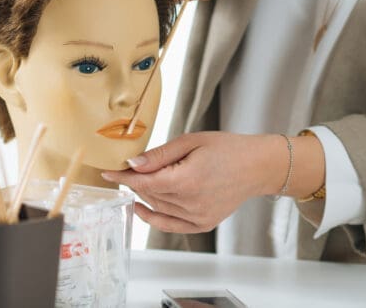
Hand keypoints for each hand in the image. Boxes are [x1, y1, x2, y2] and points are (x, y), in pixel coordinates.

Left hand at [101, 132, 286, 233]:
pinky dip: (154, 217)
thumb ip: (159, 155)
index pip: (144, 182)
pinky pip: (170, 224)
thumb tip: (133, 164)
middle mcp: (191, 203)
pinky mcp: (203, 224)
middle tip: (127, 169)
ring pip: (157, 208)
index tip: (108, 172)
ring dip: (144, 195)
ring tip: (139, 181)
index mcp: (188, 180)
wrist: (257, 166)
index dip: (123, 177)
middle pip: (149, 194)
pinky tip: (142, 207)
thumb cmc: (227, 148)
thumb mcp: (191, 141)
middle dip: (134, 181)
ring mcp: (198, 217)